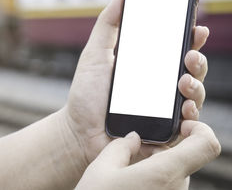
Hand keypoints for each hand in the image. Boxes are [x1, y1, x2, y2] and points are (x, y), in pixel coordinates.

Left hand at [63, 0, 209, 163]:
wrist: (78, 132)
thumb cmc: (85, 94)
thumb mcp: (95, 54)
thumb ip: (108, 24)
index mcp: (146, 67)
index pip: (175, 49)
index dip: (189, 38)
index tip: (196, 27)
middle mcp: (159, 86)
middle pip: (190, 70)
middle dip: (197, 60)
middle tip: (189, 55)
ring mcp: (164, 110)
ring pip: (193, 95)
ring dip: (196, 86)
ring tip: (184, 82)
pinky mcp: (164, 133)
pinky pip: (187, 126)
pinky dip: (191, 117)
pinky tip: (185, 110)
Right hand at [75, 121, 220, 189]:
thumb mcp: (101, 169)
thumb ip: (120, 146)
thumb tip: (132, 138)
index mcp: (165, 173)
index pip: (207, 144)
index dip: (199, 128)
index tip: (180, 125)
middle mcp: (176, 189)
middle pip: (186, 158)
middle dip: (165, 149)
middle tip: (138, 148)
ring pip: (174, 173)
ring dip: (156, 165)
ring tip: (127, 171)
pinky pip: (167, 187)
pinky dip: (154, 180)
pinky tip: (128, 185)